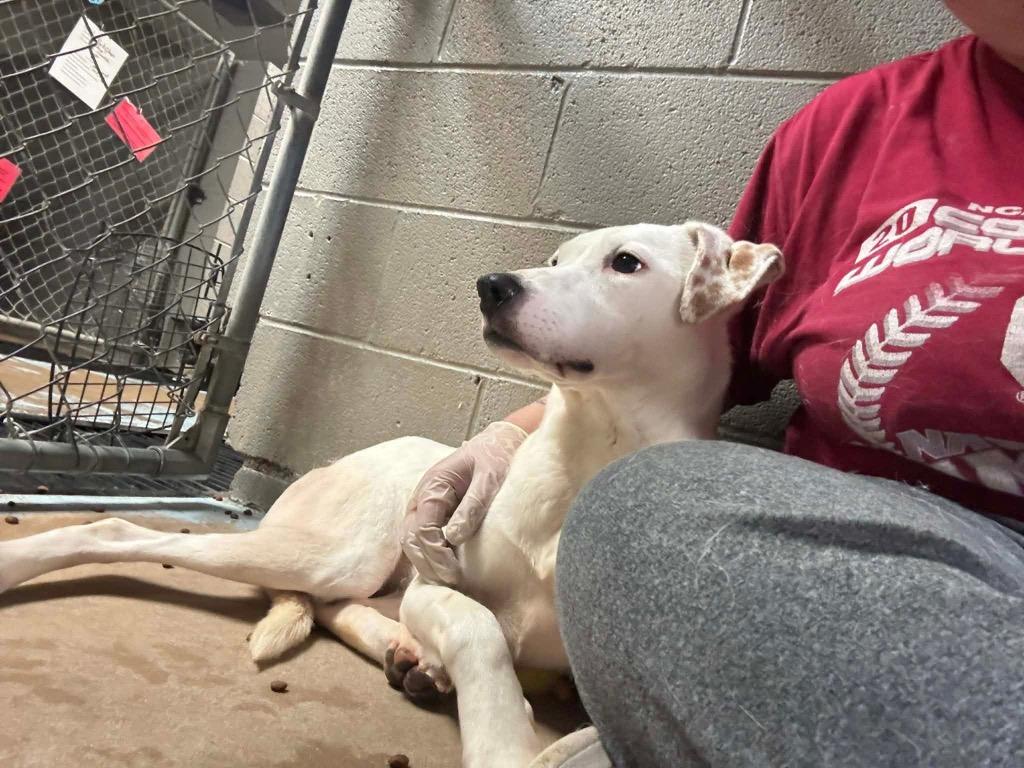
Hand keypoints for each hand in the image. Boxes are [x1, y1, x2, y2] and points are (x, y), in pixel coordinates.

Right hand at [402, 421, 527, 584]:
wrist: (500, 444)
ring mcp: (426, 508)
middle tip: (451, 583)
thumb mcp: (490, 477)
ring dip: (427, 564)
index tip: (453, 571)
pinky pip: (425, 541)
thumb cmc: (496, 457)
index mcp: (432, 485)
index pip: (421, 527)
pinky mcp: (436, 517)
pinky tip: (447, 572)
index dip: (434, 553)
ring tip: (449, 583)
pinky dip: (432, 558)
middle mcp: (423, 498)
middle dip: (428, 564)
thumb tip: (454, 537)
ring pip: (413, 543)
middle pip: (411, 538)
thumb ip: (473, 505)